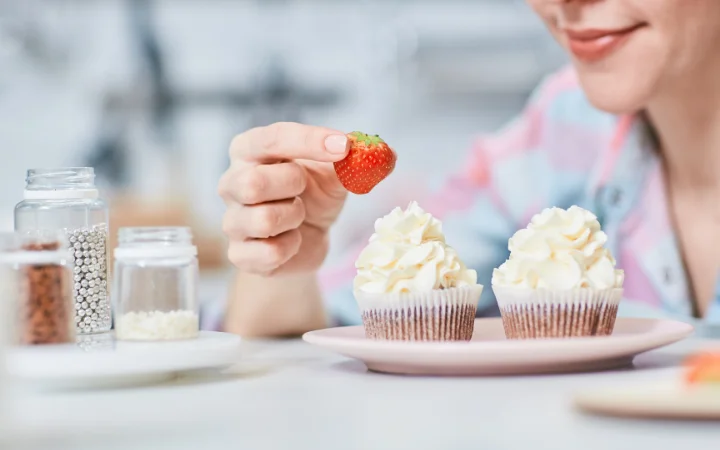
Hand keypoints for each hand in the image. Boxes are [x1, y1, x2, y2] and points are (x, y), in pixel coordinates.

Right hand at [219, 122, 349, 275]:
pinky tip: (292, 241)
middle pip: (254, 183)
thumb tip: (385, 155)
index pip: (272, 139)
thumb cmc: (314, 194)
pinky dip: (292, 248)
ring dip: (295, 218)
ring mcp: (232, 220)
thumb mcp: (335, 172)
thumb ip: (355, 160)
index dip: (309, 141)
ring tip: (299, 217)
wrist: (308, 239)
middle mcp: (231, 182)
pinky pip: (270, 252)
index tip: (344, 147)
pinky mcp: (240, 255)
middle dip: (292, 185)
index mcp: (249, 150)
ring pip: (264, 220)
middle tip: (304, 189)